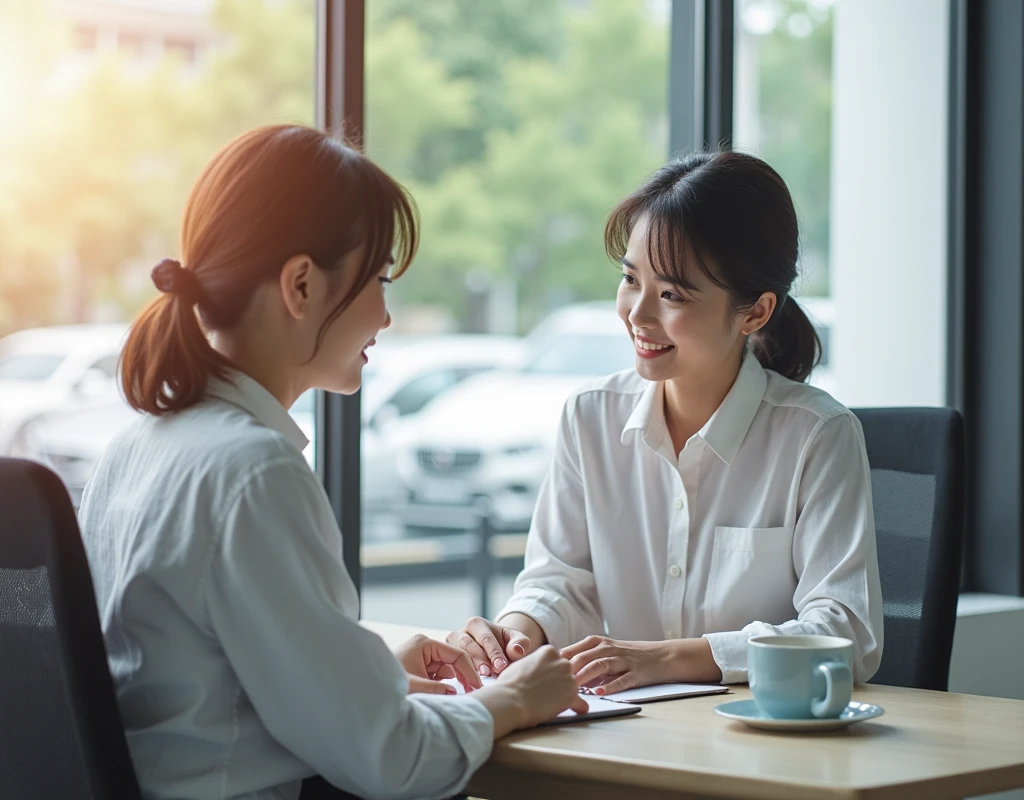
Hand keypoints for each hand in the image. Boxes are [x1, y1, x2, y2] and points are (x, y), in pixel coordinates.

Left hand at [394, 634, 482, 692]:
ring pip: (447, 669)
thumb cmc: (386, 683)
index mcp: (424, 644)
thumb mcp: (413, 686)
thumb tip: (455, 693)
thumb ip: (436, 689)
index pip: (457, 655)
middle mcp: (424, 647)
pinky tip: (446, 695)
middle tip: (473, 694)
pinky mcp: (419, 667)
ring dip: (453, 682)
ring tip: (460, 697)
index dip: (470, 672)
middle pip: (453, 660)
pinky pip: (438, 675)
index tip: (478, 687)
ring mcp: (422, 656)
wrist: (367, 687)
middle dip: (463, 677)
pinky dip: (444, 685)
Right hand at [446, 616, 535, 676]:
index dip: (494, 652)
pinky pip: (450, 669)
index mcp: (477, 624)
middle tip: (489, 673)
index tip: (501, 666)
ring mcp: (452, 647)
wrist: (497, 653)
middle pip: (467, 645)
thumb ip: (519, 643)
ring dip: (468, 668)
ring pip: (456, 656)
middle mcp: (461, 633)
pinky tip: (469, 687)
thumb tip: (516, 650)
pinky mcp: (447, 661)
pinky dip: (460, 678)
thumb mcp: (515, 641)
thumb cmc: (507, 646)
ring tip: (479, 680)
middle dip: (479, 660)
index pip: (485, 637)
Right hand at [474, 646, 588, 737]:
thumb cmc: (510, 683)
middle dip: (559, 680)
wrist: (510, 700)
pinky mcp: (571, 696)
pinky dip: (578, 707)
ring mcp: (569, 679)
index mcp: (549, 651)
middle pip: (566, 671)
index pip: (556, 660)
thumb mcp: (522, 663)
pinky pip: (581, 703)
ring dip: (565, 693)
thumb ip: (535, 663)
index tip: (544, 678)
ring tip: (552, 702)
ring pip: (572, 686)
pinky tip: (575, 710)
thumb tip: (537, 670)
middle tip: (547, 690)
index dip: (550, 670)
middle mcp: (562, 662)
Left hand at [561, 635, 721, 692]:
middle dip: (568, 670)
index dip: (557, 662)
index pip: (573, 650)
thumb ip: (583, 659)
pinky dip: (609, 687)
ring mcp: (622, 660)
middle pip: (583, 657)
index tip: (542, 673)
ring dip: (585, 676)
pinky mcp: (635, 673)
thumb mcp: (604, 652)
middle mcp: (608, 648)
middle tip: (552, 683)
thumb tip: (558, 670)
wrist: (661, 656)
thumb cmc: (627, 655)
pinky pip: (621, 680)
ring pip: (600, 666)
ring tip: (573, 687)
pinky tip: (599, 694)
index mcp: (598, 643)